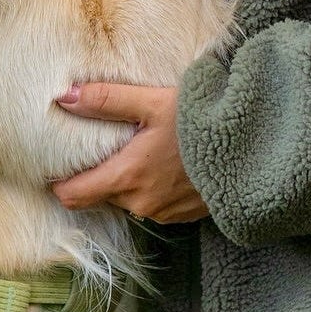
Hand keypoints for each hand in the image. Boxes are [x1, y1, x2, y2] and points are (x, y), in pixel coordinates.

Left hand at [51, 83, 209, 223]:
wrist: (254, 147)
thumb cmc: (202, 122)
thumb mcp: (153, 102)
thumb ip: (107, 100)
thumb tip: (64, 97)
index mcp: (127, 178)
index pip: (73, 196)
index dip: (59, 182)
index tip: (56, 163)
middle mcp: (141, 203)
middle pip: (100, 195)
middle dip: (95, 175)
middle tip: (97, 146)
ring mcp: (164, 212)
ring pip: (128, 199)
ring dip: (125, 179)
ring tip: (134, 148)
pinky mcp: (184, 214)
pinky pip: (152, 203)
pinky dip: (150, 185)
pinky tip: (162, 161)